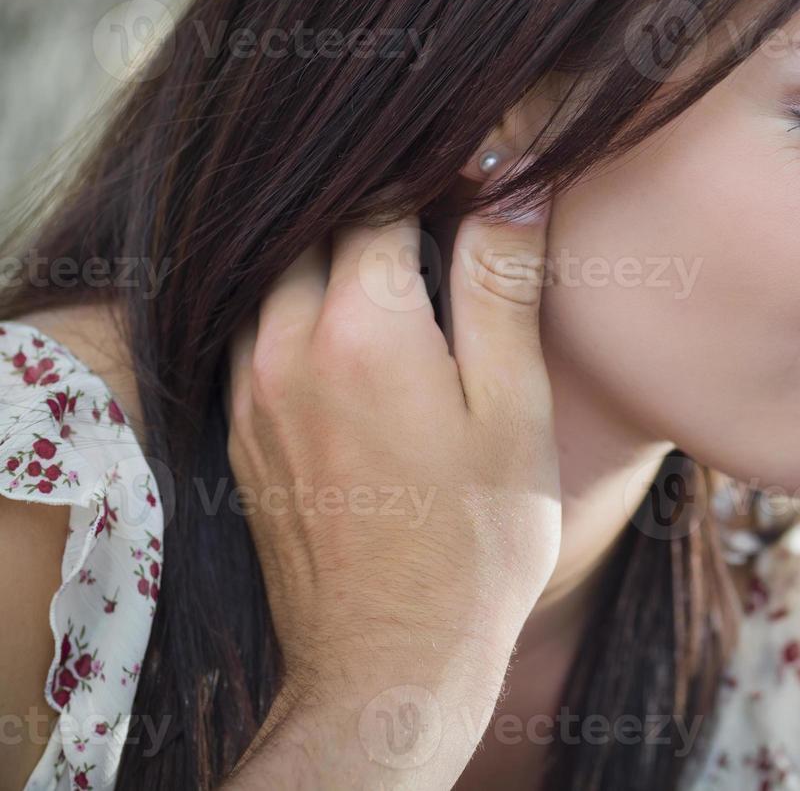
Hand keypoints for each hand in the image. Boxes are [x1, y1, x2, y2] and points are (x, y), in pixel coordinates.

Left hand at [222, 205, 558, 787]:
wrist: (391, 663)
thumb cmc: (476, 541)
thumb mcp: (514, 407)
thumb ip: (503, 283)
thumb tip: (516, 179)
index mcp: (362, 325)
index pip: (384, 196)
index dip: (439, 181)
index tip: (480, 196)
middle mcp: (286, 344)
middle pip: (323, 226)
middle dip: (384, 215)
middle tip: (450, 242)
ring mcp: (252, 392)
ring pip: (281, 277)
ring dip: (337, 265)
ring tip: (406, 295)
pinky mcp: (242, 434)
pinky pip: (259, 334)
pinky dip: (305, 317)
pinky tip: (360, 353)